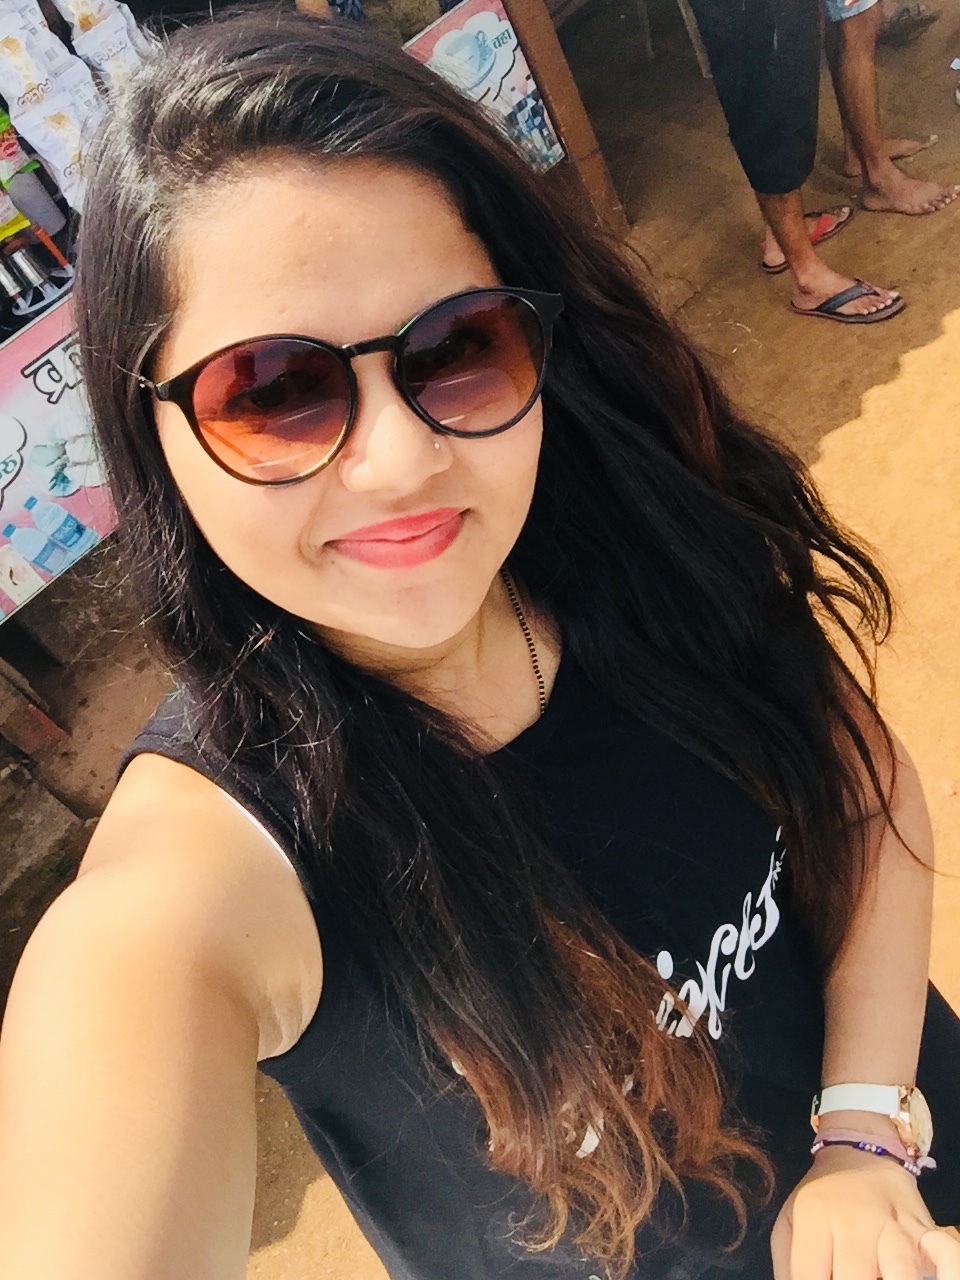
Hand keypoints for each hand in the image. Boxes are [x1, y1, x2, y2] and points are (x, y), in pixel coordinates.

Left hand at [770, 1145, 959, 1279]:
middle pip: (855, 1278)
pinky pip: (947, 1252)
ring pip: (901, 1269)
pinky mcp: (926, 1230)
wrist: (859, 1153)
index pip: (810, 1275)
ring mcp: (895, 1225)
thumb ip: (788, 1265)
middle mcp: (856, 1221)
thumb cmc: (822, 1198)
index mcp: (815, 1217)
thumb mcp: (790, 1221)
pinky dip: (948, 1272)